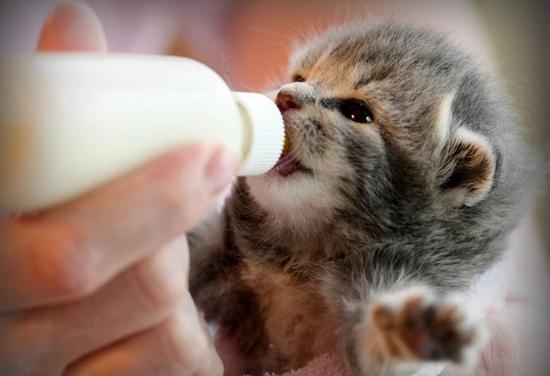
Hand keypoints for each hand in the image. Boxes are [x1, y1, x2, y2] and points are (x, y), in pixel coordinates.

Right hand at [0, 2, 237, 374]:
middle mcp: (9, 336)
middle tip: (203, 178)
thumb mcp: (20, 171)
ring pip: (160, 329)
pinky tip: (165, 301)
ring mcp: (51, 375)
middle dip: (170, 225)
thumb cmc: (26, 223)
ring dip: (177, 270)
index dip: (150, 203)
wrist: (16, 305)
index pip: (68, 257)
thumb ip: (41, 107)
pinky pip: (175, 366)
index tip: (212, 156)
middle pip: (136, 293)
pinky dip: (188, 327)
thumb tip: (74, 25)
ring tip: (159, 242)